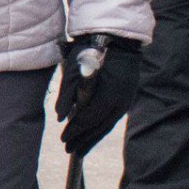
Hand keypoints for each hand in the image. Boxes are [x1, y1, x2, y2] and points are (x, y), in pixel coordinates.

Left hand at [55, 34, 141, 157]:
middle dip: (84, 140)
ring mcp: (126, 100)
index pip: (89, 119)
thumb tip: (61, 117)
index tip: (63, 139)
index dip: (76, 130)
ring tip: (81, 149)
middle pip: (100, 127)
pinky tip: (94, 132)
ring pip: (108, 124)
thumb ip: (67, 94)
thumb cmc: (92, 50)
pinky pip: (112, 118)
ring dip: (93, 137)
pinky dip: (101, 127)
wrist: (118, 37)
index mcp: (109, 95)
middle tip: (70, 150)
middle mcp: (120, 101)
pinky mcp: (127, 97)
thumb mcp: (75, 69)